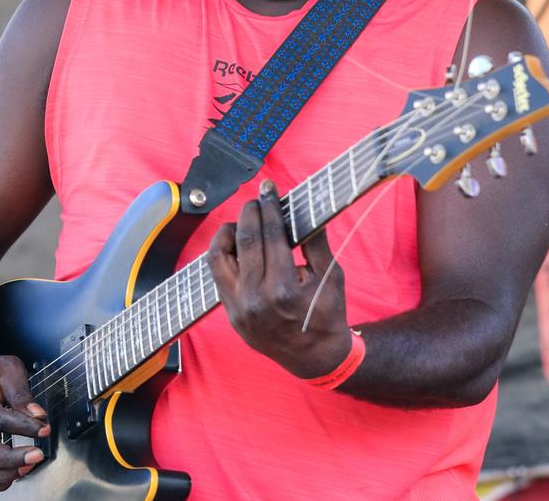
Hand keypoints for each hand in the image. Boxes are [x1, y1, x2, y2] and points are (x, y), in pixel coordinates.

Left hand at [207, 179, 352, 377]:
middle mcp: (256, 300)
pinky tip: (236, 242)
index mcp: (284, 291)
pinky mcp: (230, 313)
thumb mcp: (331, 277)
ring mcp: (238, 309)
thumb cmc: (326, 315)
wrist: (315, 358)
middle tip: (258, 199)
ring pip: (219, 256)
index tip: (269, 190)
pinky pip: (217, 274)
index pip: (272, 236)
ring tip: (244, 222)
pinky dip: (223, 253)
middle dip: (251, 212)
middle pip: (246, 240)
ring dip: (229, 232)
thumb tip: (305, 207)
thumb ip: (316, 242)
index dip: (270, 208)